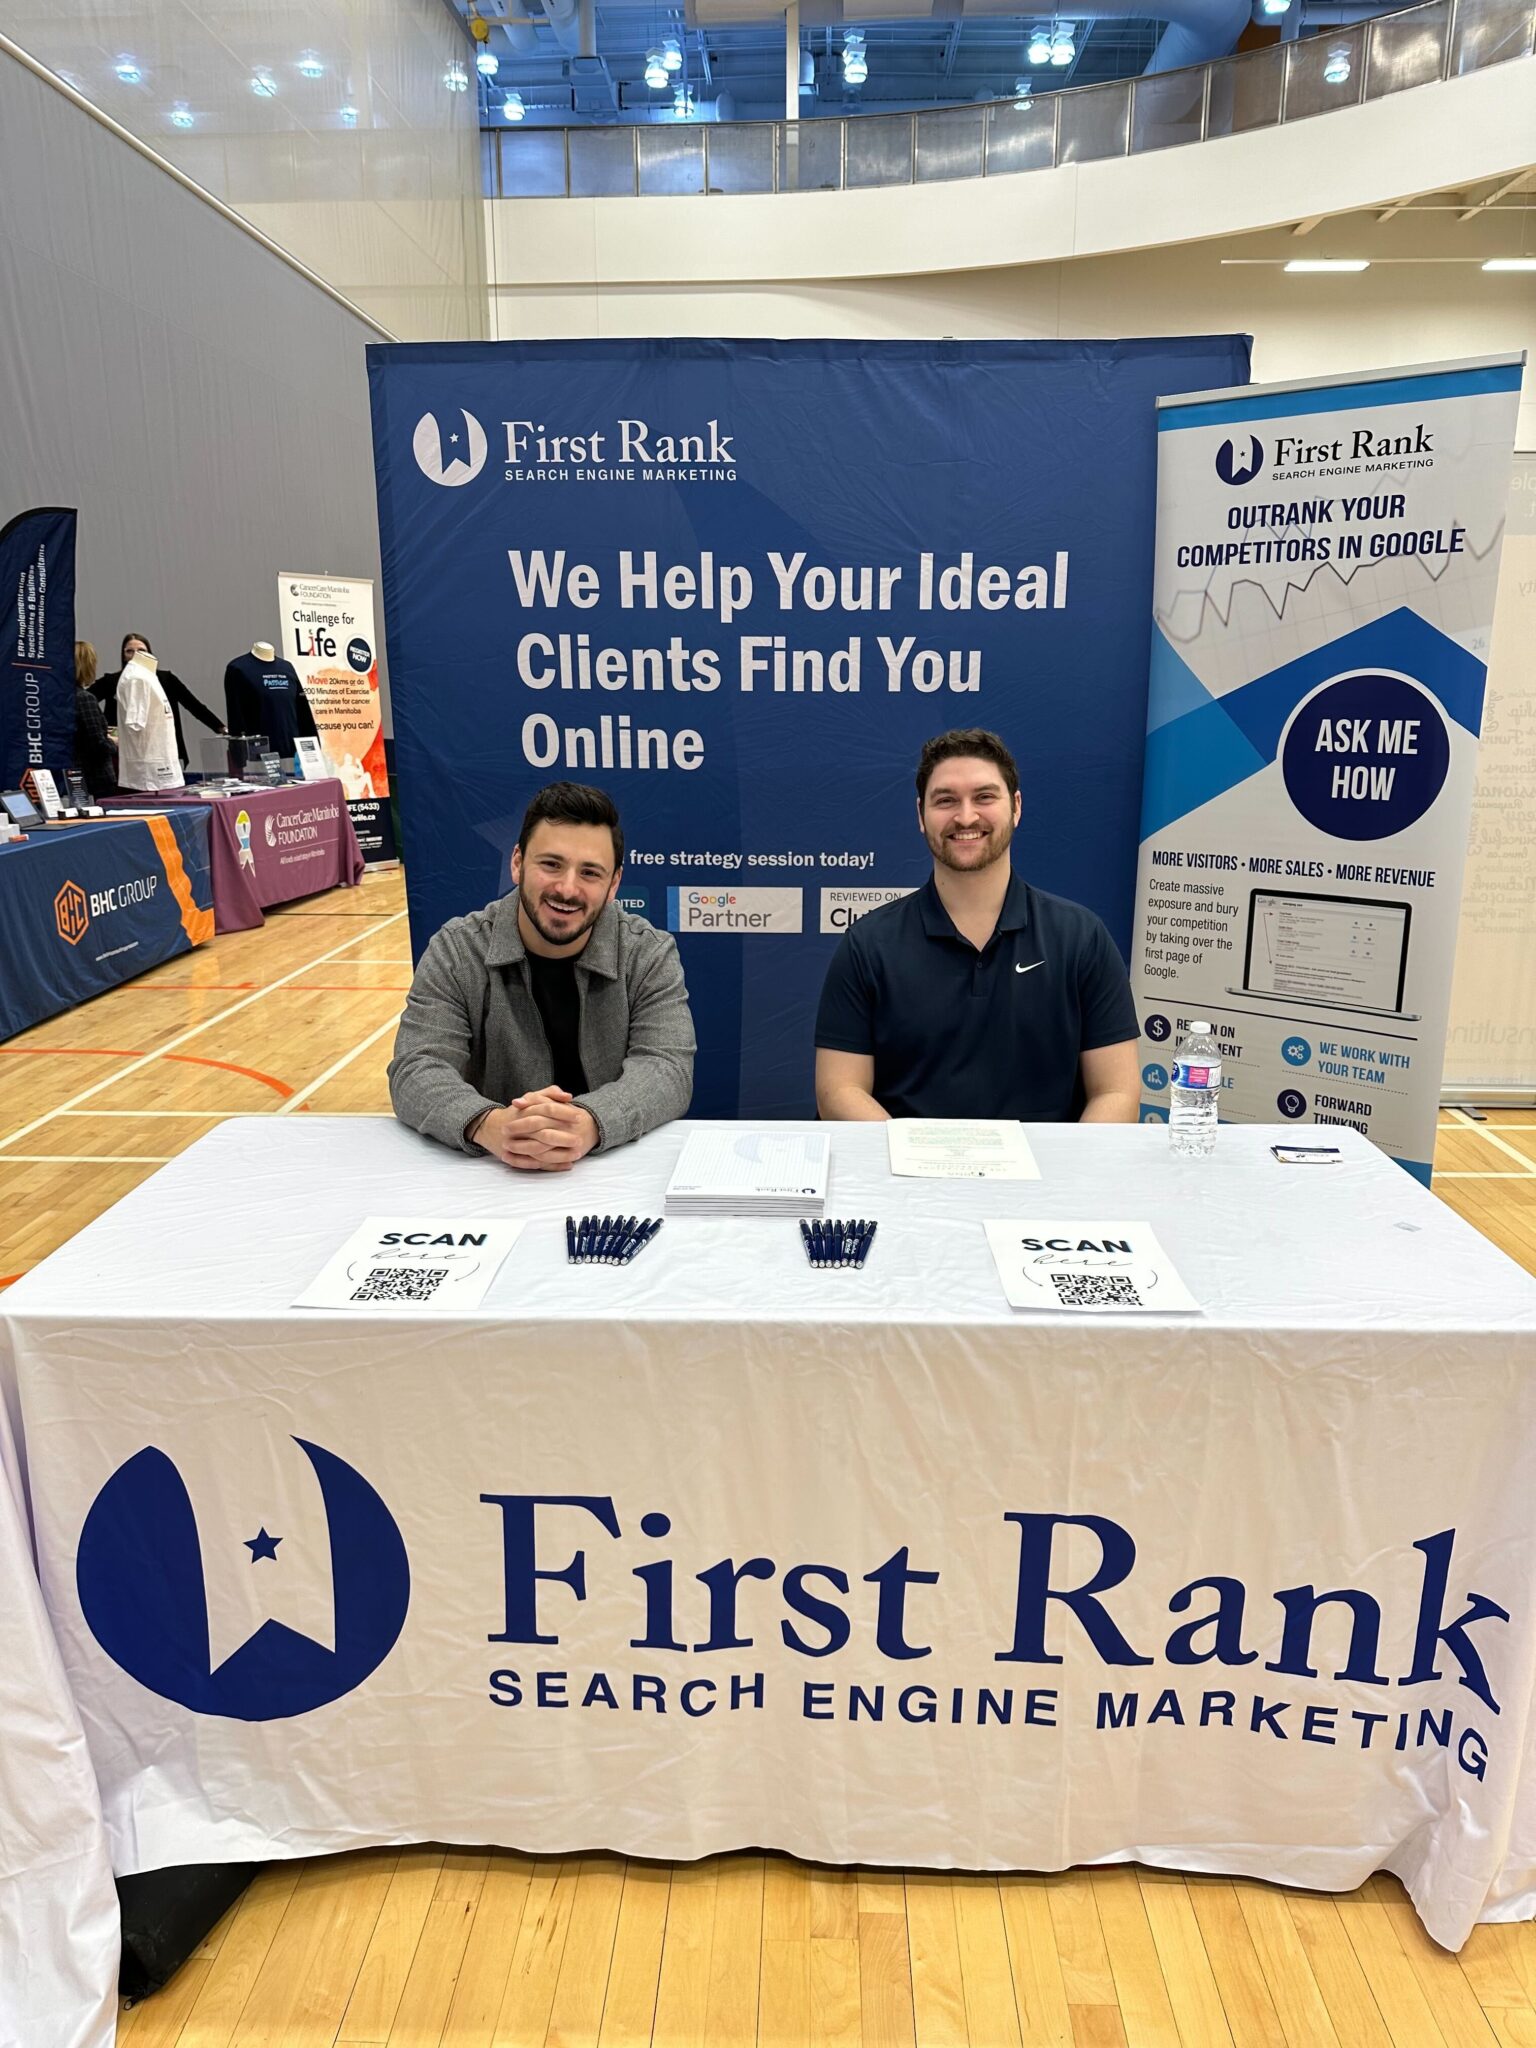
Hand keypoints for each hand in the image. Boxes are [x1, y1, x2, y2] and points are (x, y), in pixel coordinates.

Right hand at [474, 1092, 598, 1171]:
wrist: (490, 1127)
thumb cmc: (517, 1112)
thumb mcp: (532, 1098)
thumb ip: (550, 1093)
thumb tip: (568, 1096)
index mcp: (527, 1110)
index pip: (548, 1110)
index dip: (565, 1113)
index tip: (579, 1117)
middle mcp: (522, 1127)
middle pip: (545, 1133)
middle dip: (564, 1138)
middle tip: (580, 1140)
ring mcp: (518, 1144)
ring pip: (541, 1152)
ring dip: (561, 1155)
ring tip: (577, 1154)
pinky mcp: (518, 1157)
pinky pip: (537, 1164)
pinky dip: (552, 1166)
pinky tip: (567, 1165)